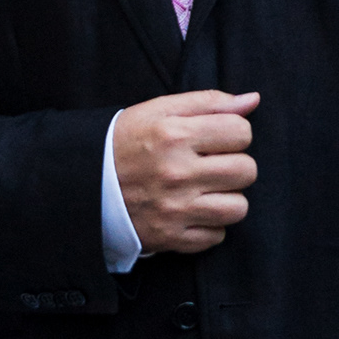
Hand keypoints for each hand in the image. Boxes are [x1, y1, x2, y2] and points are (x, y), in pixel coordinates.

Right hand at [112, 89, 259, 254]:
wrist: (85, 183)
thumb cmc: (126, 141)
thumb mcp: (159, 110)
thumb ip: (208, 102)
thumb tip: (252, 101)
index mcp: (174, 135)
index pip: (241, 132)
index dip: (234, 133)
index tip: (217, 138)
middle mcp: (177, 173)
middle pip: (246, 170)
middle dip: (234, 165)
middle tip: (212, 164)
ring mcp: (175, 209)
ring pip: (238, 207)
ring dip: (227, 198)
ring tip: (205, 189)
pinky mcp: (171, 237)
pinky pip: (217, 236)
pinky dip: (209, 226)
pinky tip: (191, 211)